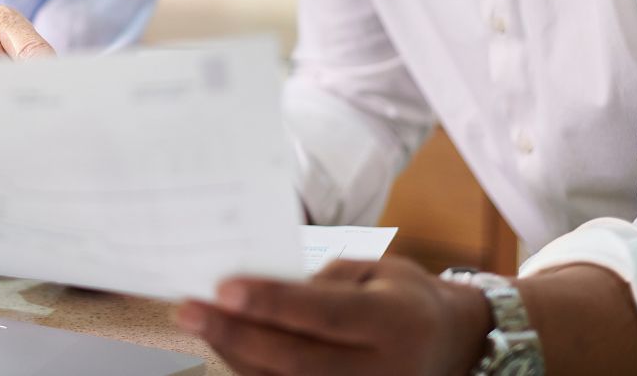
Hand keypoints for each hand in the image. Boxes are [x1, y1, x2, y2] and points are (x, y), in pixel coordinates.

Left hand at [177, 257, 492, 375]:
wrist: (449, 345)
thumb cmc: (402, 297)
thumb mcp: (376, 271)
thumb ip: (324, 283)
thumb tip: (259, 293)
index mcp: (392, 323)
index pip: (323, 314)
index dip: (272, 302)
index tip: (224, 287)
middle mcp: (380, 371)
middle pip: (295, 359)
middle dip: (235, 333)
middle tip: (187, 308)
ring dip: (233, 354)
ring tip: (197, 322)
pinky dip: (251, 371)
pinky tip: (225, 344)